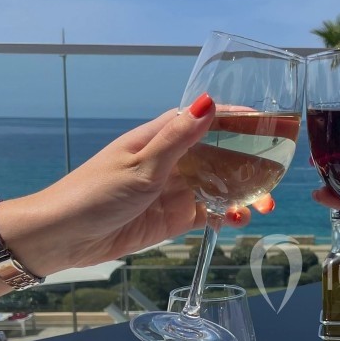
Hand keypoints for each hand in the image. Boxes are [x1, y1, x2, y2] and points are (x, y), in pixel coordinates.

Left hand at [0, 101, 269, 273]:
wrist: (63, 237)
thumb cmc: (93, 194)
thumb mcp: (140, 165)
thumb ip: (178, 138)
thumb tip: (208, 103)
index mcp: (160, 138)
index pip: (207, 120)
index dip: (239, 120)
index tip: (271, 123)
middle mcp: (171, 160)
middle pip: (221, 155)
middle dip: (251, 163)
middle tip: (276, 176)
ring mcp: (173, 190)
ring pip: (219, 185)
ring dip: (243, 193)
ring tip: (265, 205)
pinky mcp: (172, 218)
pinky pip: (208, 213)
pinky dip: (226, 215)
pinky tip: (239, 221)